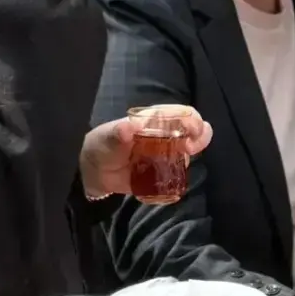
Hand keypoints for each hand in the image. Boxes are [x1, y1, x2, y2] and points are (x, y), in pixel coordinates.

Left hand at [79, 108, 211, 199]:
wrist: (95, 170)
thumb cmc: (102, 144)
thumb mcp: (107, 137)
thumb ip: (117, 133)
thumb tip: (129, 127)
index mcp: (153, 121)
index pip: (179, 114)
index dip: (191, 119)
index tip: (194, 129)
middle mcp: (164, 136)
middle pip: (191, 132)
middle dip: (199, 137)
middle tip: (191, 147)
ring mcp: (164, 154)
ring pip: (186, 154)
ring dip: (188, 158)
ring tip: (180, 163)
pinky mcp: (161, 173)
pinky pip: (176, 175)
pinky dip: (178, 179)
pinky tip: (172, 182)